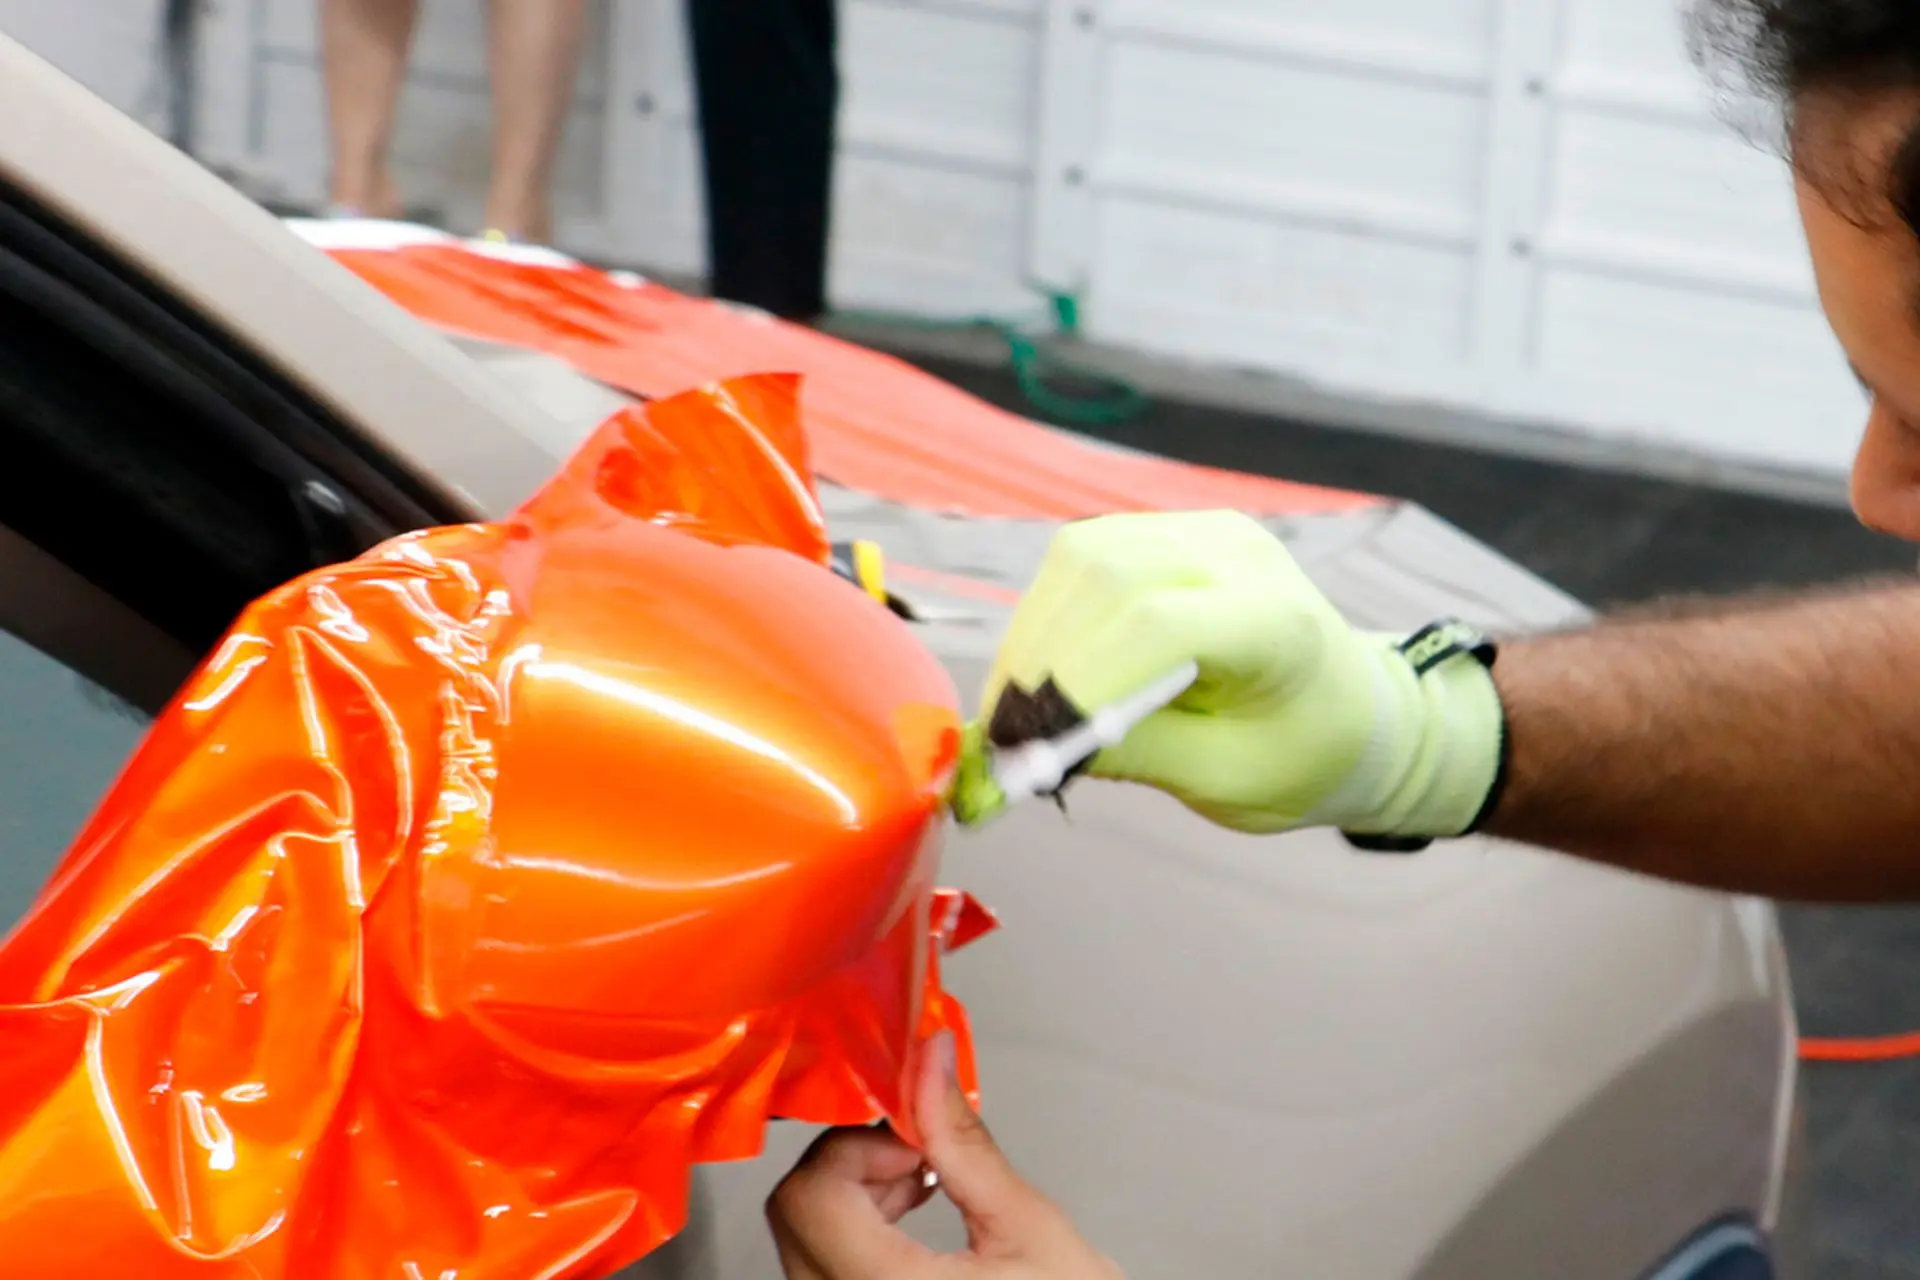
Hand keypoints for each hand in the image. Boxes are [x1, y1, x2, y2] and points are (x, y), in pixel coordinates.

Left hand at [767, 1034, 1122, 1278]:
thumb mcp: (1030, 1230)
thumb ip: (965, 1144)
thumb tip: (929, 1061)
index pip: (812, 1195)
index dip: (859, 1147)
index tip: (914, 1139)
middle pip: (796, 1210)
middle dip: (856, 1164)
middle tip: (923, 1158)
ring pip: (799, 1235)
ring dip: (854, 1194)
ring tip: (925, 1190)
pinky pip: (815, 1264)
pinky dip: (850, 1228)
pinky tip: (906, 1225)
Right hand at [981, 510, 1503, 837]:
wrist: (1347, 708)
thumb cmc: (1299, 753)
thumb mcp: (1227, 779)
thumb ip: (1137, 755)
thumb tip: (1035, 748)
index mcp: (1279, 622)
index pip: (1160, 623)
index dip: (1081, 678)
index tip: (1030, 743)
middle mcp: (1240, 556)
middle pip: (1109, 574)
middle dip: (1041, 656)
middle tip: (1004, 732)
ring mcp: (1203, 531)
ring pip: (1084, 556)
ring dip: (1034, 633)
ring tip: (1013, 707)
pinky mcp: (1168, 532)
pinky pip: (1085, 556)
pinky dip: (1048, 614)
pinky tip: (1039, 669)